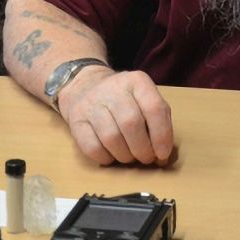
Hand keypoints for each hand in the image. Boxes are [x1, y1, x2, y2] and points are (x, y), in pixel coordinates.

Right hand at [57, 66, 173, 165]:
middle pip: (131, 124)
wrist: (84, 86)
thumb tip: (163, 155)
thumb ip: (158, 120)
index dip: (162, 136)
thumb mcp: (144, 98)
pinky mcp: (76, 120)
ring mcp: (91, 103)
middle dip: (142, 150)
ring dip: (125, 156)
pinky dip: (105, 158)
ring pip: (111, 138)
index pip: (154, 108)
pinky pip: (92, 147)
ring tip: (129, 156)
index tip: (162, 154)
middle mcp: (113, 88)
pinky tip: (111, 155)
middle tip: (146, 158)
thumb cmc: (123, 99)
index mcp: (137, 81)